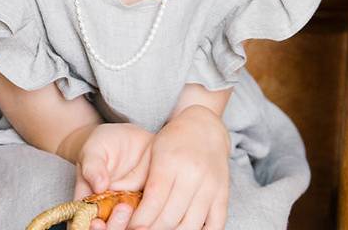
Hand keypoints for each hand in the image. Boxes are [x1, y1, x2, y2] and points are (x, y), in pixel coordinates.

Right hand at [77, 123, 154, 229]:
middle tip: (122, 208)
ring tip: (132, 205)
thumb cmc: (105, 144)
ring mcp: (131, 211)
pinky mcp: (152, 206)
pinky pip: (156, 218)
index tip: (98, 221)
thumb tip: (98, 186)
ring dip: (136, 224)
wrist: (131, 138)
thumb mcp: (94, 150)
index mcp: (88, 202)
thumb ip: (93, 166)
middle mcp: (109, 211)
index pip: (85, 225)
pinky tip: (156, 206)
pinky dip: (157, 218)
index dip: (93, 229)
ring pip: (134, 227)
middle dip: (115, 227)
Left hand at [128, 105, 229, 229]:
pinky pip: (216, 224)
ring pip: (191, 224)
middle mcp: (193, 175)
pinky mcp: (224, 195)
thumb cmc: (172, 140)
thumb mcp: (152, 153)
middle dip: (153, 229)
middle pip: (171, 216)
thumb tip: (124, 204)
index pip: (155, 199)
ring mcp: (211, 186)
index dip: (141, 219)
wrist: (205, 127)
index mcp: (170, 162)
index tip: (132, 228)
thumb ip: (141, 179)